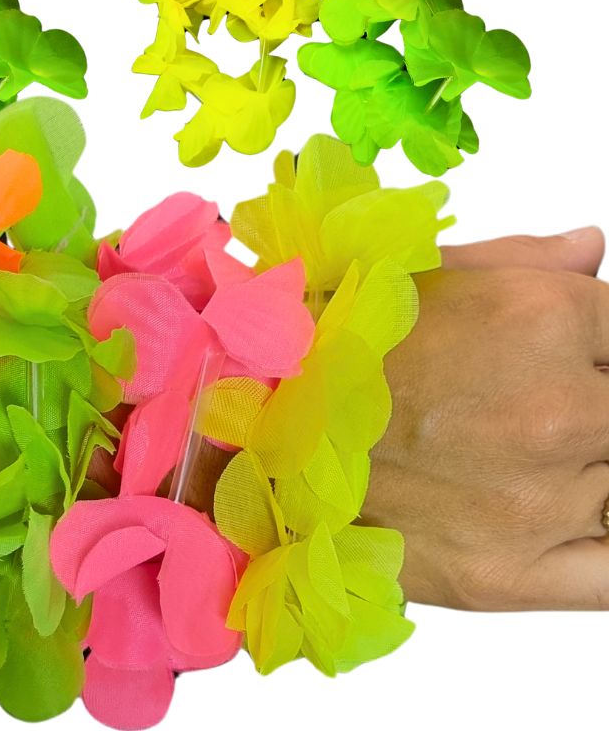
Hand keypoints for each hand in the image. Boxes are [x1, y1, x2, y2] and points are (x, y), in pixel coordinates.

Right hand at [364, 226, 608, 608]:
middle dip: (590, 400)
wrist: (250, 423)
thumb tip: (589, 249)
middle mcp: (557, 409)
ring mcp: (538, 500)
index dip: (595, 344)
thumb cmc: (331, 339)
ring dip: (585, 465)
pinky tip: (574, 512)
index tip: (570, 355)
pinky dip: (607, 538)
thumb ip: (524, 258)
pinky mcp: (510, 574)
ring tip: (508, 449)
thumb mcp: (421, 270)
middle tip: (526, 407)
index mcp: (543, 316)